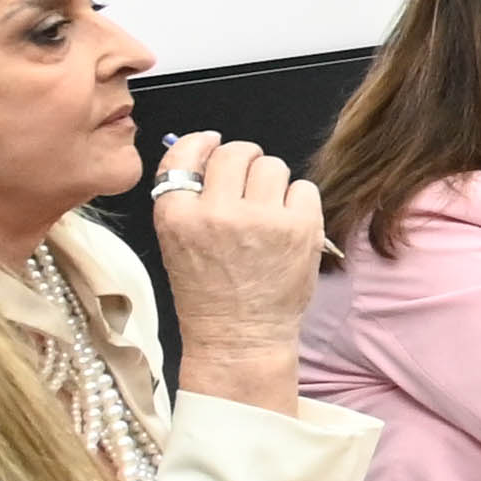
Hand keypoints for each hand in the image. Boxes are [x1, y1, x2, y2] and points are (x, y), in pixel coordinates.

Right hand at [150, 134, 324, 369]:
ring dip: (272, 183)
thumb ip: (188, 198)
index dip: (203, 143)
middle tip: (247, 184)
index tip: (213, 144)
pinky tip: (288, 226)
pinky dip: (298, 202)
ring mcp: (261, 219)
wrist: (240, 336)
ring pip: (273, 166)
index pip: (185, 154)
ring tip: (267, 213)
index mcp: (177, 215)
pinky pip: (304, 187)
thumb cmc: (209, 293)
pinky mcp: (299, 227)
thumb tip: (207, 151)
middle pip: (236, 152)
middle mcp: (216, 212)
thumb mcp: (176, 243)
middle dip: (244, 161)